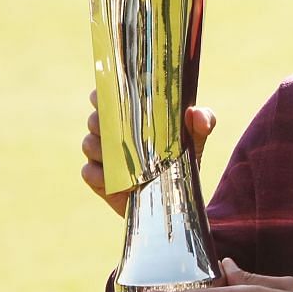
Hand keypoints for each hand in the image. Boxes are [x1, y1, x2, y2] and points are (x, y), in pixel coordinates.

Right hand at [81, 89, 216, 217]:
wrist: (176, 197)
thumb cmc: (183, 159)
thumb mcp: (196, 139)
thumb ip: (204, 121)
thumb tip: (197, 114)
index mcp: (128, 116)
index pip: (106, 96)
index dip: (103, 94)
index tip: (111, 96)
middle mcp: (110, 133)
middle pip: (93, 119)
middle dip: (102, 122)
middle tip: (120, 130)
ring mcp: (101, 156)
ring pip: (88, 144)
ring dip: (100, 148)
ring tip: (122, 158)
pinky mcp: (99, 180)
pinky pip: (88, 172)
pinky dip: (99, 174)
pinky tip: (117, 180)